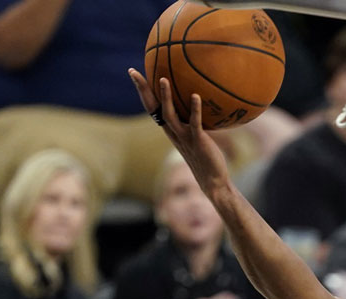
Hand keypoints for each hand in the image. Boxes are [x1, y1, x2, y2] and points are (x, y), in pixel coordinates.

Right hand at [127, 69, 231, 195]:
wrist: (212, 180)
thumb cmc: (206, 157)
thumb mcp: (197, 136)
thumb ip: (195, 120)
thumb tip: (201, 100)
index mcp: (170, 129)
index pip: (152, 107)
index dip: (142, 91)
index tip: (134, 73)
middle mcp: (172, 132)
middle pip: (152, 107)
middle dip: (142, 90)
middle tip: (133, 72)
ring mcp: (183, 136)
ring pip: (169, 114)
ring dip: (165, 97)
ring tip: (163, 79)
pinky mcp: (197, 141)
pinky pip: (194, 123)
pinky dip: (195, 109)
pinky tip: (196, 96)